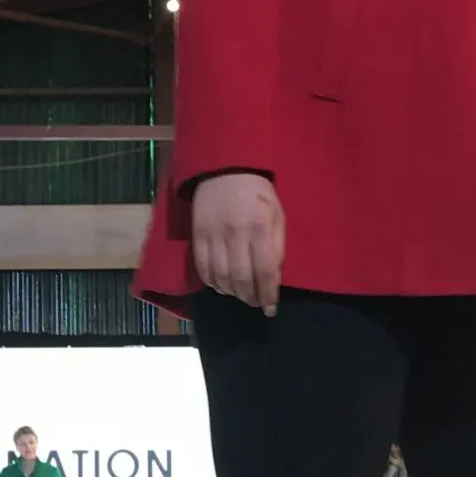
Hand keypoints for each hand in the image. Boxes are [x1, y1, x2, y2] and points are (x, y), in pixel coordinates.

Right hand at [191, 172, 284, 315]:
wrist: (225, 168)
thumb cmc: (258, 192)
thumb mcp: (277, 215)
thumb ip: (277, 246)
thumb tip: (274, 278)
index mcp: (260, 227)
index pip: (265, 270)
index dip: (268, 294)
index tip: (270, 309)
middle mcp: (236, 233)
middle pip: (242, 278)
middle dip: (250, 297)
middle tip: (255, 303)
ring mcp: (214, 234)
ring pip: (221, 276)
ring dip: (231, 292)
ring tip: (239, 295)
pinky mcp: (198, 234)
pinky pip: (202, 267)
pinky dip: (211, 282)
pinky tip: (220, 285)